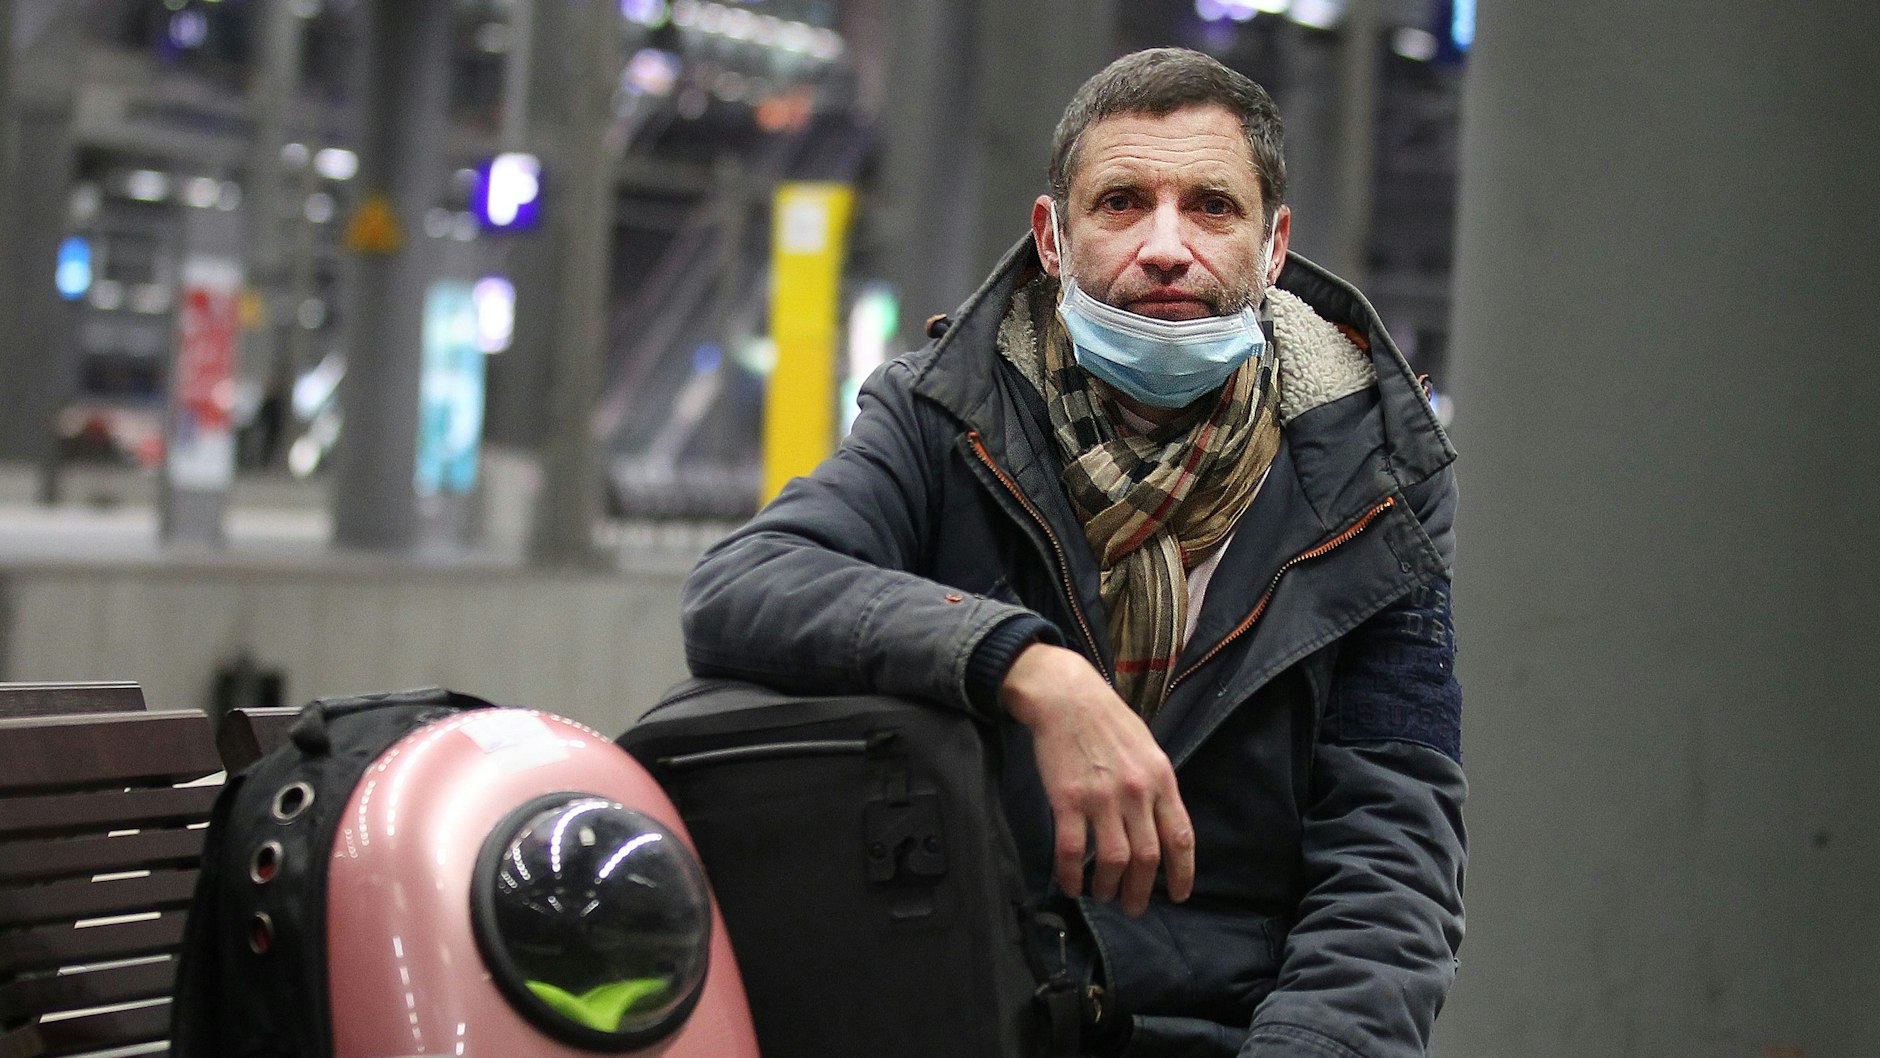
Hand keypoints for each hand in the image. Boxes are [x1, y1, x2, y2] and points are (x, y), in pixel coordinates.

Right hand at [1000, 643, 1194, 915]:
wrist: (1066, 696)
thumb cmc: (1108, 721)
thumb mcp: (1147, 748)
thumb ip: (1156, 786)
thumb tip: (1161, 824)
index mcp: (1161, 779)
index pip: (1180, 837)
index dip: (1181, 873)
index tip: (1177, 896)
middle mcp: (1136, 792)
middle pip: (1147, 857)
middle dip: (1141, 891)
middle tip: (1133, 908)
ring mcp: (1102, 797)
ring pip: (1113, 860)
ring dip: (1109, 887)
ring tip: (1103, 896)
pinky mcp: (1068, 799)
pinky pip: (1072, 850)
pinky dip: (1071, 875)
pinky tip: (1070, 885)